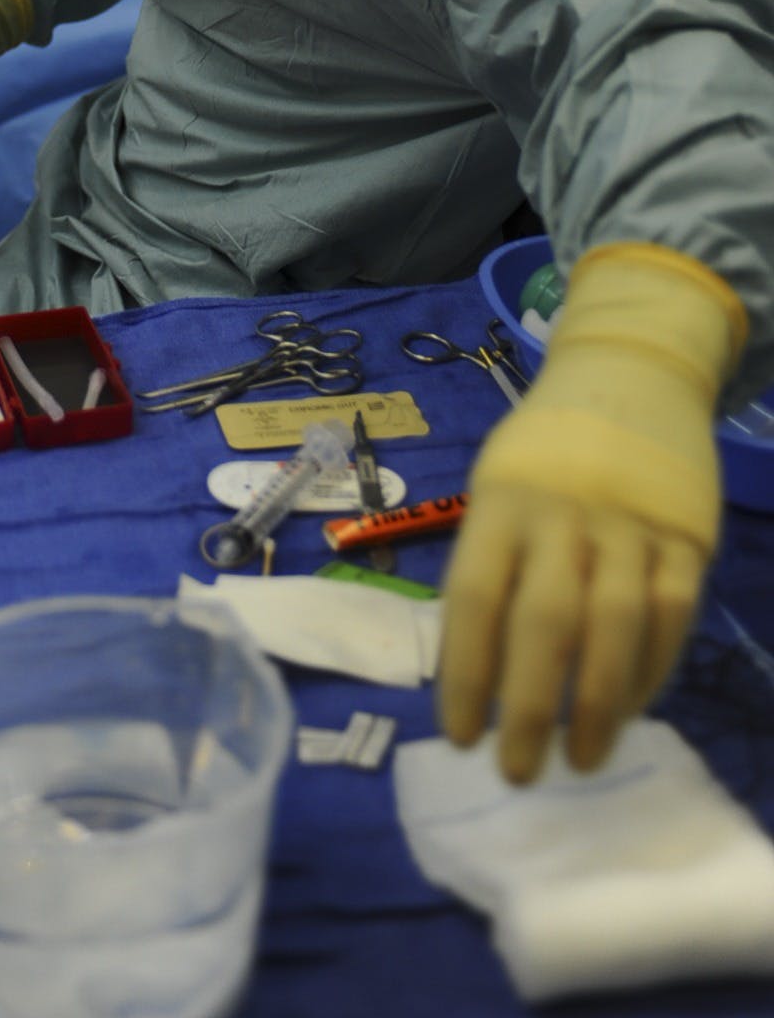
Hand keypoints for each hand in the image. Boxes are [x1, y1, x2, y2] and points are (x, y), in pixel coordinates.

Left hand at [438, 243, 742, 784]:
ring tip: (578, 761)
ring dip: (595, 706)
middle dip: (528, 708)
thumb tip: (472, 669)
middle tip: (515, 772)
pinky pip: (669, 615)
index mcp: (502, 501)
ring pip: (614, 627)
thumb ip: (491, 562)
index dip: (465, 673)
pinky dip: (649, 671)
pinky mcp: (686, 535)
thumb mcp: (497, 485)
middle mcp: (563, 513)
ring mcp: (630, 524)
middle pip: (544, 623)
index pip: (474, 597)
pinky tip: (628, 709)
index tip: (458, 736)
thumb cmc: (546, 450)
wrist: (631, 373)